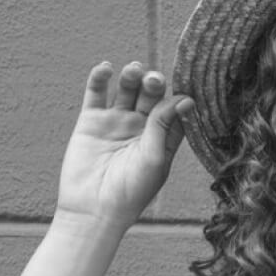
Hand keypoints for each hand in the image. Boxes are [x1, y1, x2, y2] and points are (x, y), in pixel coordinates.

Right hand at [57, 61, 193, 231]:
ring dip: (131, 77)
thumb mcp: (154, 158)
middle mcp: (141, 127)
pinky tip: (106, 67)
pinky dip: (100, 78)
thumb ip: (164, 126)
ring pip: (126, 90)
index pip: (174, 110)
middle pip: (151, 96)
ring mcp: (116, 122)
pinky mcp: (91, 121)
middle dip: (154, 85)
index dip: (177, 98)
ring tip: (134, 70)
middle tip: (154, 79)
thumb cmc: (132, 190)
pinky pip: (96, 93)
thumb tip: (184, 98)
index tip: (184, 91)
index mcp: (163, 138)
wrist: (93, 208)